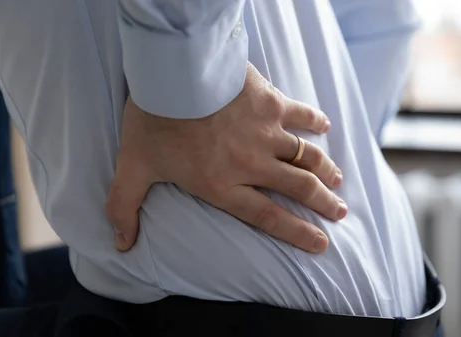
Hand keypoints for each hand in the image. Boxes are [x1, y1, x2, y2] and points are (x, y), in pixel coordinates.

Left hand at [106, 63, 345, 252]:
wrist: (174, 74)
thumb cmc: (154, 121)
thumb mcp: (133, 167)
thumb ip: (125, 206)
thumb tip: (120, 244)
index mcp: (223, 185)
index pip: (268, 217)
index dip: (298, 233)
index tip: (321, 243)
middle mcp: (251, 164)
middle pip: (298, 188)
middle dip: (323, 203)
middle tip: (340, 211)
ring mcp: (266, 133)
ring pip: (307, 157)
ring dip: (326, 170)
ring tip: (339, 181)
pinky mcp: (271, 104)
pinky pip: (301, 115)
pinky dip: (316, 122)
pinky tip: (325, 127)